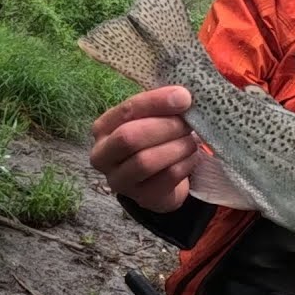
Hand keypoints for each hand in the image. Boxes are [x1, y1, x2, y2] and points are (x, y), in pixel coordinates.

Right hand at [89, 86, 200, 212]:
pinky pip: (166, 178)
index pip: (127, 110)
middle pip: (130, 138)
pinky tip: (192, 157)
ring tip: (192, 141)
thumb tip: (182, 96)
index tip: (183, 97)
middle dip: (165, 127)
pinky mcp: (142, 197)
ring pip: (146, 161)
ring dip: (176, 147)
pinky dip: (185, 164)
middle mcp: (102, 155)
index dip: (156, 102)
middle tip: (188, 124)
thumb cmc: (153, 140)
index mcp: (103, 128)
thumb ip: (161, 106)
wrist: (161, 180)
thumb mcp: (151, 119)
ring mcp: (119, 180)